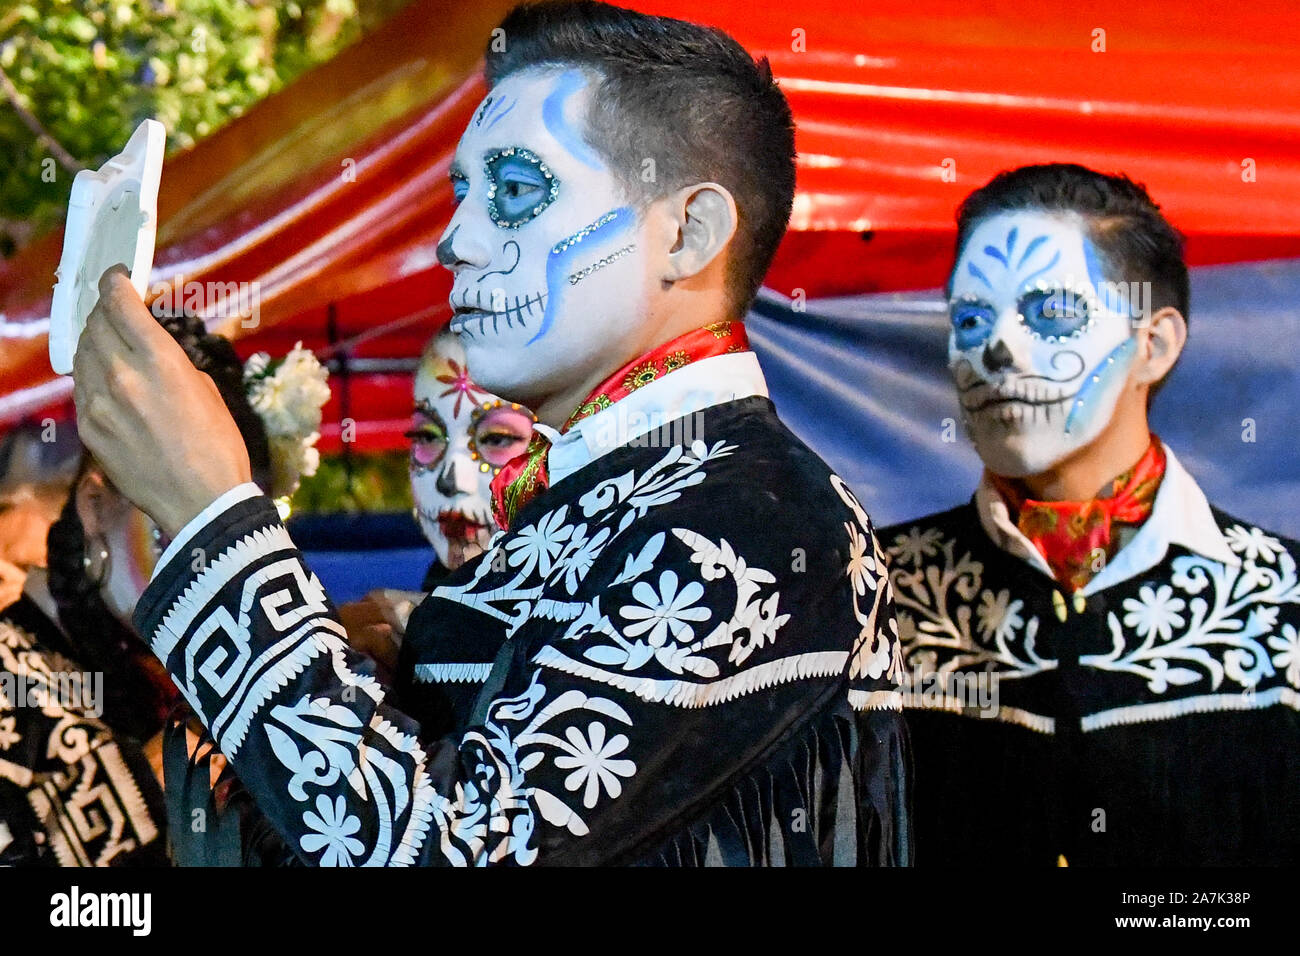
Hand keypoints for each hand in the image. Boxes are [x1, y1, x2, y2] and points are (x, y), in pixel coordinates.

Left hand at [71, 266, 251, 536]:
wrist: (202, 501)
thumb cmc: (219, 446)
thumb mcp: (206, 390)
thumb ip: (173, 362)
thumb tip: (154, 351)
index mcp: (160, 361)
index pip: (119, 304)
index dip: (115, 283)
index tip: (117, 277)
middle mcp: (122, 376)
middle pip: (95, 325)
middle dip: (104, 312)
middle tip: (115, 310)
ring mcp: (99, 404)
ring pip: (82, 354)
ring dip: (94, 341)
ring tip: (108, 341)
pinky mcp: (89, 429)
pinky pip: (81, 388)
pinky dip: (91, 375)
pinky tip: (107, 379)